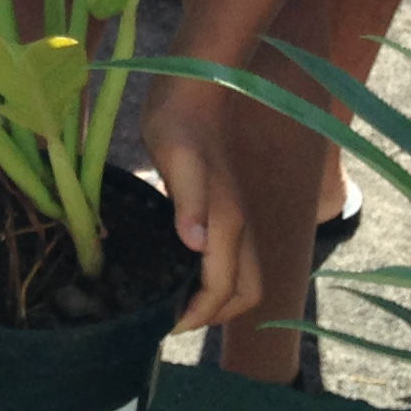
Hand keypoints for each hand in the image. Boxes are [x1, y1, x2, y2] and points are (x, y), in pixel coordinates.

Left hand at [141, 81, 262, 336]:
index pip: (223, 288)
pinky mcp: (225, 208)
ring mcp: (236, 218)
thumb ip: (188, 200)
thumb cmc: (180, 120)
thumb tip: (196, 245)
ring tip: (176, 304)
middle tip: (172, 320)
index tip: (165, 325)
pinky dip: (213, 278)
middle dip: (215, 315)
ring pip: (242, 276)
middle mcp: (239, 226)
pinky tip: (180, 270)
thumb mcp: (176, 156)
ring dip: (217, 300)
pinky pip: (230, 258)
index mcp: (227, 221)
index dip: (198, 314)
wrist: (198, 85)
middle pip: (245, 292)